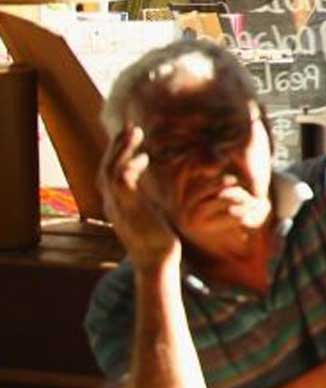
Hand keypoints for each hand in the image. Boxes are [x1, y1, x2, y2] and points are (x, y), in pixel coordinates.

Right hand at [100, 128, 180, 270]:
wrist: (156, 261)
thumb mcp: (148, 214)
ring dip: (121, 149)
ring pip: (111, 170)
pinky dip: (130, 166)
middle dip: (117, 145)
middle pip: (106, 167)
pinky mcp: (130, 208)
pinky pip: (122, 182)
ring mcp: (118, 206)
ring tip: (134, 132)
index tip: (129, 137)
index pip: (109, 173)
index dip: (117, 154)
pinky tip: (144, 158)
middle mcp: (113, 203)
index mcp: (117, 203)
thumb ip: (144, 199)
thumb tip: (151, 190)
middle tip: (129, 126)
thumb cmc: (157, 240)